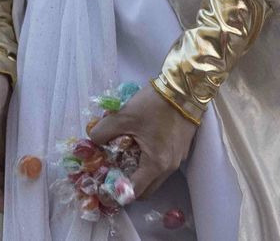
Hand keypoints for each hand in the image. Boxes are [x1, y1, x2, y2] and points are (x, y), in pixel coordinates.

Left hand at [87, 84, 198, 199]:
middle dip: (129, 185)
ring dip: (140, 173)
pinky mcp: (181, 149)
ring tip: (126, 155)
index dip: (117, 192)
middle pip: (146, 189)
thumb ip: (103, 131)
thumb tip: (94, 140)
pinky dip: (151, 162)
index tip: (105, 183)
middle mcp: (169, 167)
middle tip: (115, 170)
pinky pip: (163, 164)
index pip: (134, 192)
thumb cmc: (155, 104)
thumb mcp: (124, 116)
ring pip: (155, 177)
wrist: (185, 88)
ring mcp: (178, 158)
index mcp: (155, 164)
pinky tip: (141, 144)